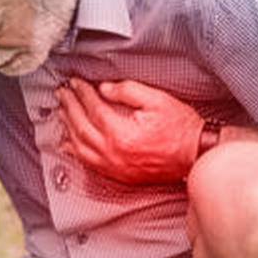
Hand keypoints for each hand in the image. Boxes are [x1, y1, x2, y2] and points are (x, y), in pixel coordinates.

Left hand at [57, 78, 204, 185]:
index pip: (93, 108)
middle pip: (81, 126)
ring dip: (68, 127)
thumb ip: (128, 91)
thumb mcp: (157, 100)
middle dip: (69, 107)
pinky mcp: (119, 175)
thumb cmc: (180, 128)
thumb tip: (104, 89)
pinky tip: (68, 142)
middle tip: (62, 93)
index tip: (75, 82)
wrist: (195, 155)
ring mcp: (115, 167)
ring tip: (62, 111)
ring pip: (80, 146)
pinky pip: (89, 163)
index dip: (82, 92)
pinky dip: (75, 151)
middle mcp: (113, 153)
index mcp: (121, 133)